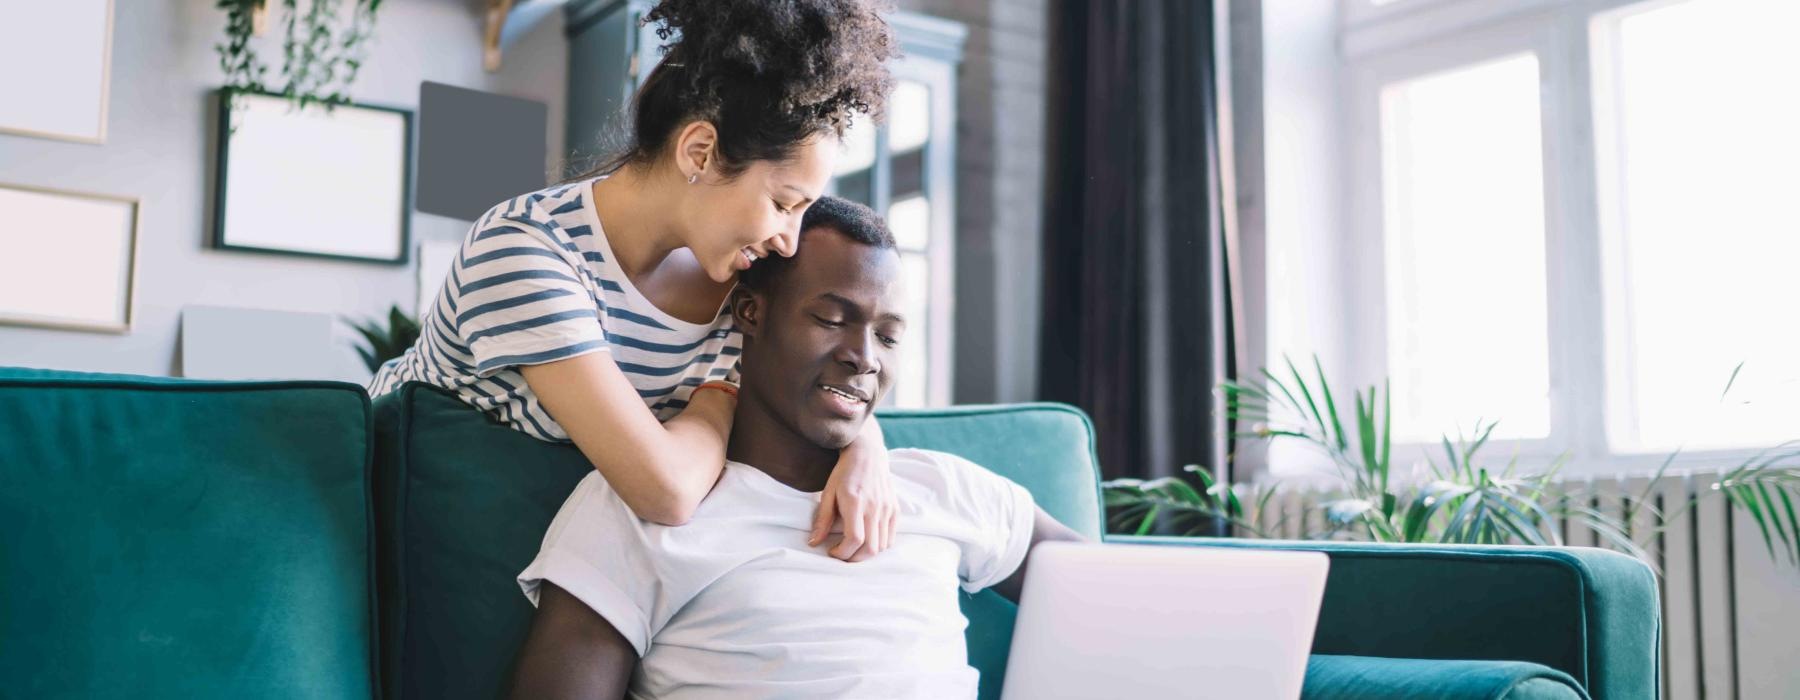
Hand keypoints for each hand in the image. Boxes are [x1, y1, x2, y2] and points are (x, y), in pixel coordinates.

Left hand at [809, 442, 896, 561]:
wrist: (867, 453)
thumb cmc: (844, 472)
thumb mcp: (828, 493)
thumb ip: (823, 519)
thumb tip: (813, 543)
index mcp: (855, 502)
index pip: (855, 539)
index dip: (842, 553)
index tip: (832, 551)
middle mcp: (874, 507)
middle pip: (871, 548)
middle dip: (854, 558)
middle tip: (842, 554)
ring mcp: (887, 509)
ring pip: (882, 546)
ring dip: (866, 553)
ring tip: (853, 546)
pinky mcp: (894, 509)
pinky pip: (891, 537)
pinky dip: (879, 544)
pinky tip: (867, 538)